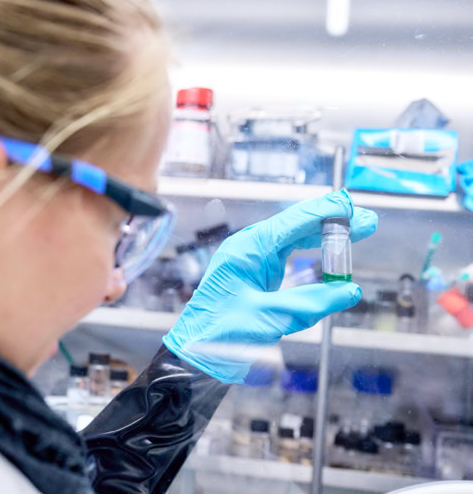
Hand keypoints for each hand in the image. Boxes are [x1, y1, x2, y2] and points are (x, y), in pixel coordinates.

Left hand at [162, 190, 377, 383]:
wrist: (194, 352)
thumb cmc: (219, 335)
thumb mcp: (269, 319)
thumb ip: (311, 303)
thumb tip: (350, 291)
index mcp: (248, 248)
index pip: (294, 221)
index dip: (328, 213)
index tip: (355, 209)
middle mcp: (250, 247)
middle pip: (297, 224)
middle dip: (332, 220)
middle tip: (367, 221)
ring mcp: (252, 258)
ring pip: (294, 236)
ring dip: (325, 233)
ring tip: (357, 231)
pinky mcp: (255, 272)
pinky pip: (288, 252)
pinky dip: (312, 249)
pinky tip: (329, 248)